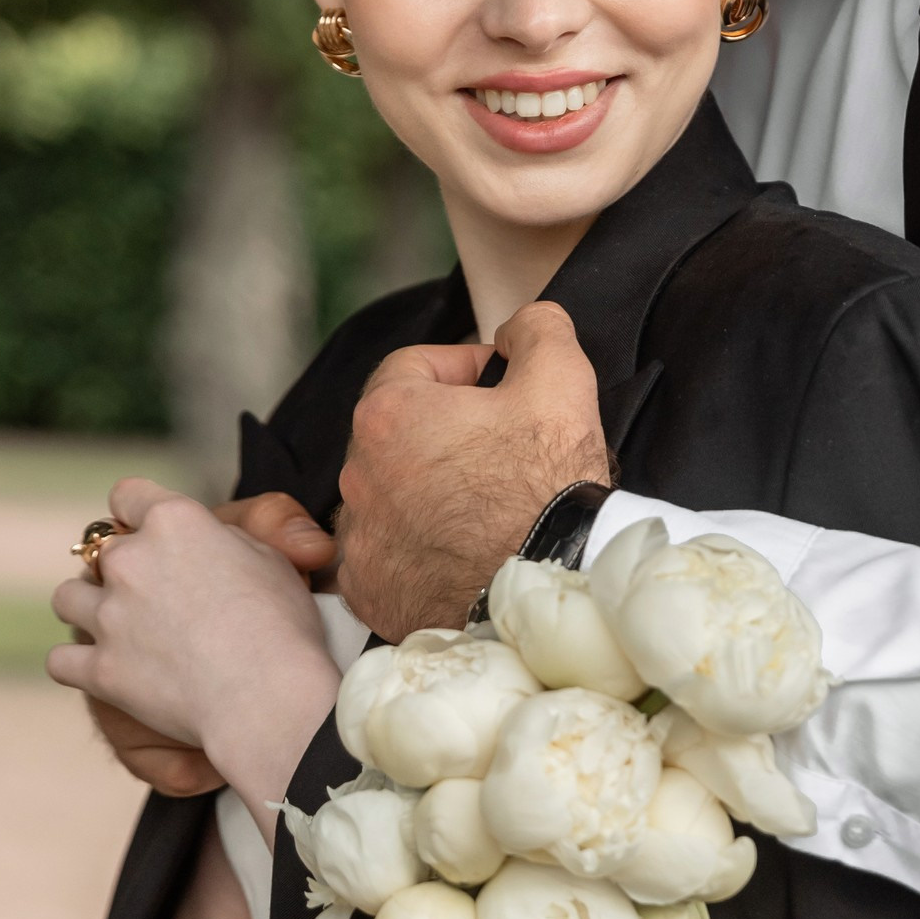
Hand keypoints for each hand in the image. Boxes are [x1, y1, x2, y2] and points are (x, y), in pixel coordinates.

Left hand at [49, 479, 341, 807]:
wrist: (267, 698)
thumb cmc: (283, 628)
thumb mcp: (274, 560)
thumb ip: (228, 542)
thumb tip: (212, 548)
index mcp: (174, 522)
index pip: (129, 495)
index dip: (137, 510)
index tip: (147, 530)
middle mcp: (131, 560)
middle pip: (100, 551)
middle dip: (121, 570)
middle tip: (153, 595)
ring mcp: (109, 615)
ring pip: (67, 598)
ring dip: (88, 608)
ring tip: (117, 627)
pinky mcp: (99, 668)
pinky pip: (60, 660)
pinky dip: (77, 665)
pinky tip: (101, 669)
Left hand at [337, 302, 612, 639]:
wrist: (547, 589)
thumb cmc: (547, 487)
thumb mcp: (561, 379)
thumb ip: (538, 330)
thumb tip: (520, 327)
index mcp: (389, 415)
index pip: (413, 365)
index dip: (462, 368)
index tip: (498, 387)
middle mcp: (358, 476)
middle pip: (396, 432)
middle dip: (442, 431)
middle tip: (498, 448)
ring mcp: (360, 540)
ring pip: (389, 495)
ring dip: (425, 490)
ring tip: (483, 505)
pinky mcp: (370, 591)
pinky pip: (386, 556)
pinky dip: (416, 548)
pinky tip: (462, 551)